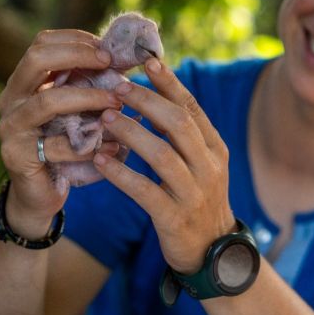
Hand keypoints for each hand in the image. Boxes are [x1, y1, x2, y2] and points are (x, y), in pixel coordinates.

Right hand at [0, 29, 122, 236]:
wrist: (41, 194)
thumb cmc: (66, 144)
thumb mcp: (78, 110)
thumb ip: (91, 84)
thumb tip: (127, 57)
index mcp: (24, 82)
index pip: (42, 43)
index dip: (76, 40)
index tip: (109, 50)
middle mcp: (11, 99)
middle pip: (38, 60)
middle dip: (79, 56)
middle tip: (110, 64)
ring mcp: (10, 128)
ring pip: (48, 101)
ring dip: (88, 98)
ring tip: (116, 103)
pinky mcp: (17, 156)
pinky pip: (55, 146)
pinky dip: (88, 145)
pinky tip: (113, 146)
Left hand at [92, 58, 235, 273]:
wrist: (212, 253)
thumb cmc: (197, 198)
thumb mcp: (200, 163)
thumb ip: (182, 134)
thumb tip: (154, 93)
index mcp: (215, 148)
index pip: (193, 108)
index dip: (170, 83)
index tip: (147, 61)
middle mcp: (209, 167)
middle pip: (178, 125)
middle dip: (146, 102)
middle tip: (117, 88)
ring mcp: (194, 194)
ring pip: (161, 155)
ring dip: (130, 133)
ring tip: (104, 119)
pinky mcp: (175, 219)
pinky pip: (145, 191)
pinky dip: (121, 174)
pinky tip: (99, 161)